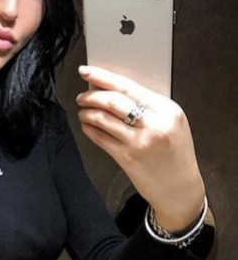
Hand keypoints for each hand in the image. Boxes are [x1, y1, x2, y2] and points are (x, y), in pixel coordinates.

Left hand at [76, 66, 208, 232]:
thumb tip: (112, 88)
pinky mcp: (127, 158)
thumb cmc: (174, 153)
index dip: (103, 77)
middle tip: (81, 96)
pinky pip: (101, 138)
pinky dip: (90, 129)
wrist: (179, 188)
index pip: (129, 86)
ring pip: (103, 119)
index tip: (86, 71)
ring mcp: (139, 142)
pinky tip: (87, 125)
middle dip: (91, 95)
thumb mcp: (171, 122)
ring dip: (87, 112)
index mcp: (167, 109)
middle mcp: (154, 124)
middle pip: (113, 100)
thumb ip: (147, 105)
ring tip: (83, 111)